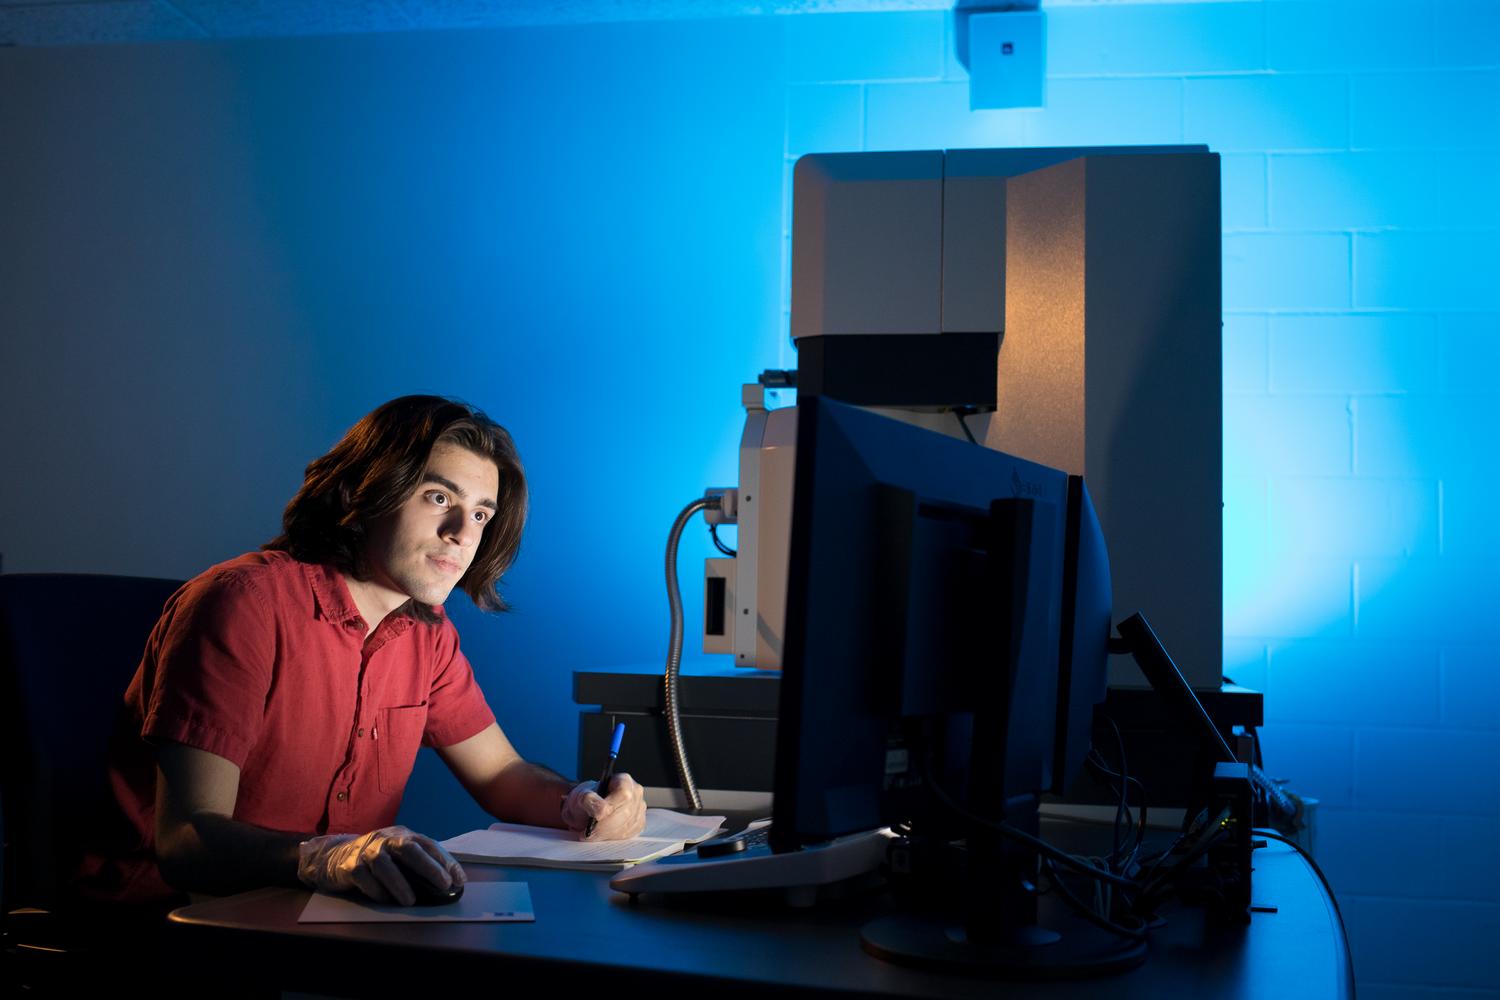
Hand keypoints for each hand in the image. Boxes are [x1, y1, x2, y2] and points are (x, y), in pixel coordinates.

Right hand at [297, 825, 464, 905]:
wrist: (334, 856)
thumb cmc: (376, 858)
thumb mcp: (398, 855)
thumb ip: (419, 864)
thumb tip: (449, 882)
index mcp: (402, 835)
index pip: (428, 845)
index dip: (445, 861)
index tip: (459, 880)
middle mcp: (385, 839)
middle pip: (409, 849)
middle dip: (428, 867)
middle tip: (443, 884)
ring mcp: (366, 851)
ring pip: (385, 865)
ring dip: (400, 884)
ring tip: (411, 901)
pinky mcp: (350, 866)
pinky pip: (364, 879)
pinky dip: (376, 890)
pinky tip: (386, 900)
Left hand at [560, 773, 645, 840]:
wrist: (587, 810)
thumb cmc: (587, 800)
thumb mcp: (581, 795)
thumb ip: (589, 799)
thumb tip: (601, 810)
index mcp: (624, 780)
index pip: (623, 794)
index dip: (612, 806)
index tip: (596, 816)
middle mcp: (635, 794)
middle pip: (625, 812)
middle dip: (605, 826)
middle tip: (588, 833)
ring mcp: (639, 809)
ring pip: (626, 826)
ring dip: (606, 834)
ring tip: (591, 834)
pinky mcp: (638, 824)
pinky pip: (627, 834)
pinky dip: (612, 838)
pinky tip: (601, 836)